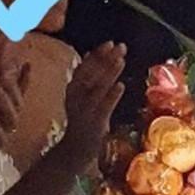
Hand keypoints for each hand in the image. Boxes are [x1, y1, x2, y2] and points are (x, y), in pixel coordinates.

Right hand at [56, 41, 125, 172]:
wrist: (73, 152)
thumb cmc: (81, 123)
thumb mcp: (80, 98)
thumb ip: (86, 79)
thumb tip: (92, 55)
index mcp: (72, 90)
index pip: (85, 67)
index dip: (97, 55)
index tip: (109, 43)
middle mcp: (76, 98)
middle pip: (92, 74)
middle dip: (106, 59)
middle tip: (120, 46)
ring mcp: (85, 111)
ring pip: (98, 88)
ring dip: (109, 73)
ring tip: (121, 60)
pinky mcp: (94, 124)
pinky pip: (104, 108)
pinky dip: (111, 96)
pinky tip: (120, 86)